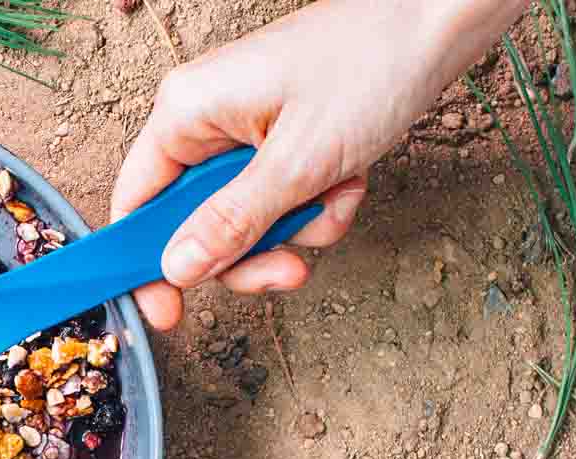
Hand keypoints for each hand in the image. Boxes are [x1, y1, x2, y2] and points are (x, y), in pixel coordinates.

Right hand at [112, 0, 527, 329]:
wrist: (439, 20)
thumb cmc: (370, 64)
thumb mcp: (296, 161)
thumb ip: (232, 222)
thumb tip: (178, 268)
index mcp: (185, 113)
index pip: (137, 205)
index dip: (146, 264)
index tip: (169, 313)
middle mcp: (205, 121)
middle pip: (195, 223)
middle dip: (248, 251)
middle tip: (288, 268)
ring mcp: (242, 130)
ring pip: (244, 218)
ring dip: (294, 227)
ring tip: (335, 201)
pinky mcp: (278, 138)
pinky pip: (279, 198)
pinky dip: (316, 203)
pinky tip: (349, 182)